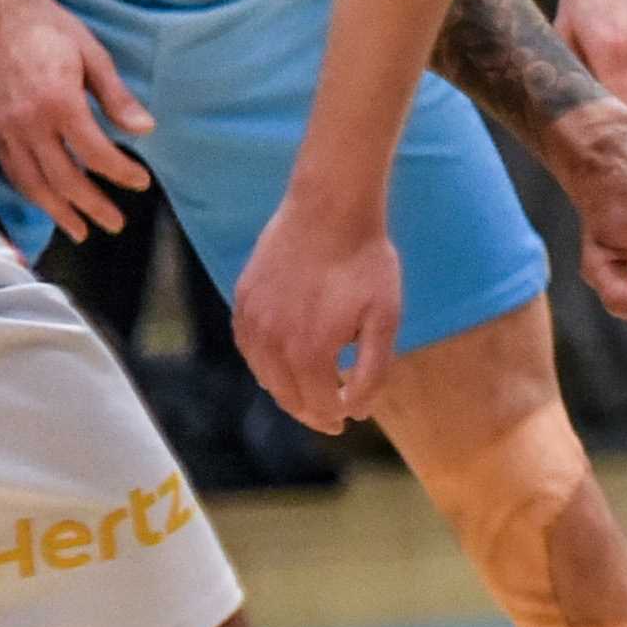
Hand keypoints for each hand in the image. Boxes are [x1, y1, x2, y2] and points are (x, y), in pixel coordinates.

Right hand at [0, 0, 153, 240]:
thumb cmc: (48, 27)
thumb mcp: (91, 53)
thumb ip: (115, 96)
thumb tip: (144, 130)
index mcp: (59, 102)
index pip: (95, 153)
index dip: (120, 173)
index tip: (141, 183)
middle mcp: (29, 123)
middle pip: (64, 179)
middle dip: (92, 206)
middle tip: (115, 223)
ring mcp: (5, 130)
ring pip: (33, 184)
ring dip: (59, 212)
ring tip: (81, 231)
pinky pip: (12, 172)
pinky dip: (32, 193)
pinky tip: (48, 203)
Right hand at [235, 195, 403, 431]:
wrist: (330, 208)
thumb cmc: (365, 262)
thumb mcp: (384, 320)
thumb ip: (372, 373)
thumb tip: (355, 411)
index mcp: (308, 353)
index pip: (317, 406)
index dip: (335, 417)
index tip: (348, 418)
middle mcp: (272, 343)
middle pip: (287, 397)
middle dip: (310, 411)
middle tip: (331, 413)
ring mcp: (252, 320)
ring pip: (264, 375)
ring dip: (286, 389)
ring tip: (309, 389)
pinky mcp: (242, 299)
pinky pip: (248, 347)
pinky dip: (265, 363)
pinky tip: (282, 359)